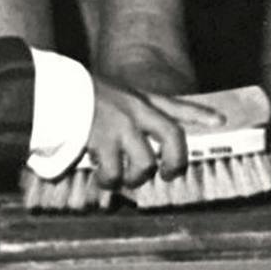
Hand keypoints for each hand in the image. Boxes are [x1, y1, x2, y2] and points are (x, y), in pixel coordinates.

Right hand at [84, 83, 217, 190]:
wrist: (51, 87)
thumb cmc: (75, 93)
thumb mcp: (108, 93)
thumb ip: (125, 109)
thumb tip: (135, 136)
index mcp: (137, 98)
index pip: (175, 103)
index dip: (199, 112)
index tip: (219, 119)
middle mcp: (135, 110)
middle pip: (173, 138)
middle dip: (175, 162)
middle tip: (168, 174)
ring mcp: (121, 125)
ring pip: (145, 163)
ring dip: (134, 178)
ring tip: (122, 179)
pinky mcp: (103, 141)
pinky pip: (114, 173)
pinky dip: (107, 181)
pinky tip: (100, 178)